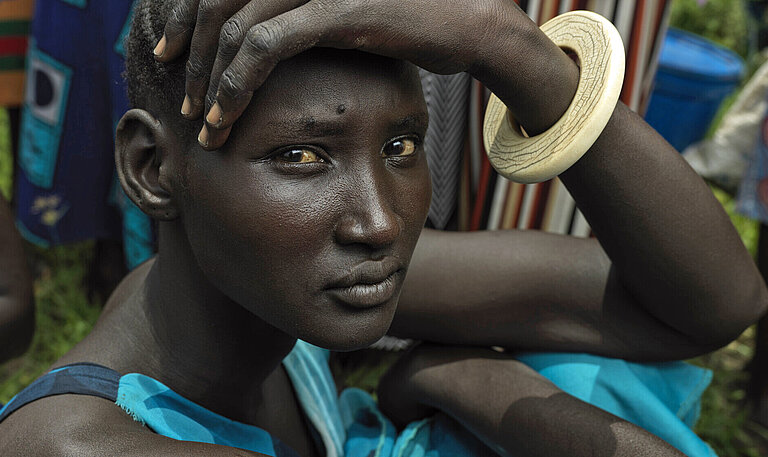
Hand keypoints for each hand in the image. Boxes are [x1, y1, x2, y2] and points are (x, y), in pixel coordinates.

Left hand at [155, 0, 535, 149]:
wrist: (474, 20)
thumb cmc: (412, 19)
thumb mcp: (346, 10)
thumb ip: (304, 11)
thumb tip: (271, 34)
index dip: (187, 15)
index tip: (176, 54)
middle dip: (186, 46)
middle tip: (176, 87)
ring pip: (233, 25)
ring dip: (206, 77)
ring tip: (198, 119)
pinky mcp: (336, 9)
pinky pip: (265, 46)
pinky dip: (234, 85)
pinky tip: (223, 117)